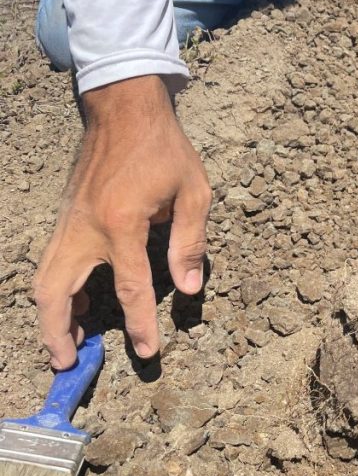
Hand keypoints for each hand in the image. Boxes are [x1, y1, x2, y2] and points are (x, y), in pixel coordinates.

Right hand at [33, 75, 211, 367]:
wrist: (123, 109)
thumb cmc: (164, 148)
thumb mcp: (193, 192)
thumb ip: (190, 242)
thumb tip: (188, 288)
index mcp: (122, 223)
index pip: (130, 288)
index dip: (139, 325)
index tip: (147, 352)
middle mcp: (85, 228)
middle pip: (56, 293)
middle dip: (58, 334)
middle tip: (69, 365)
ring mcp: (68, 222)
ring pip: (45, 280)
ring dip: (52, 316)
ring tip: (69, 344)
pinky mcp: (65, 217)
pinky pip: (52, 262)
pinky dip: (58, 290)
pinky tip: (78, 303)